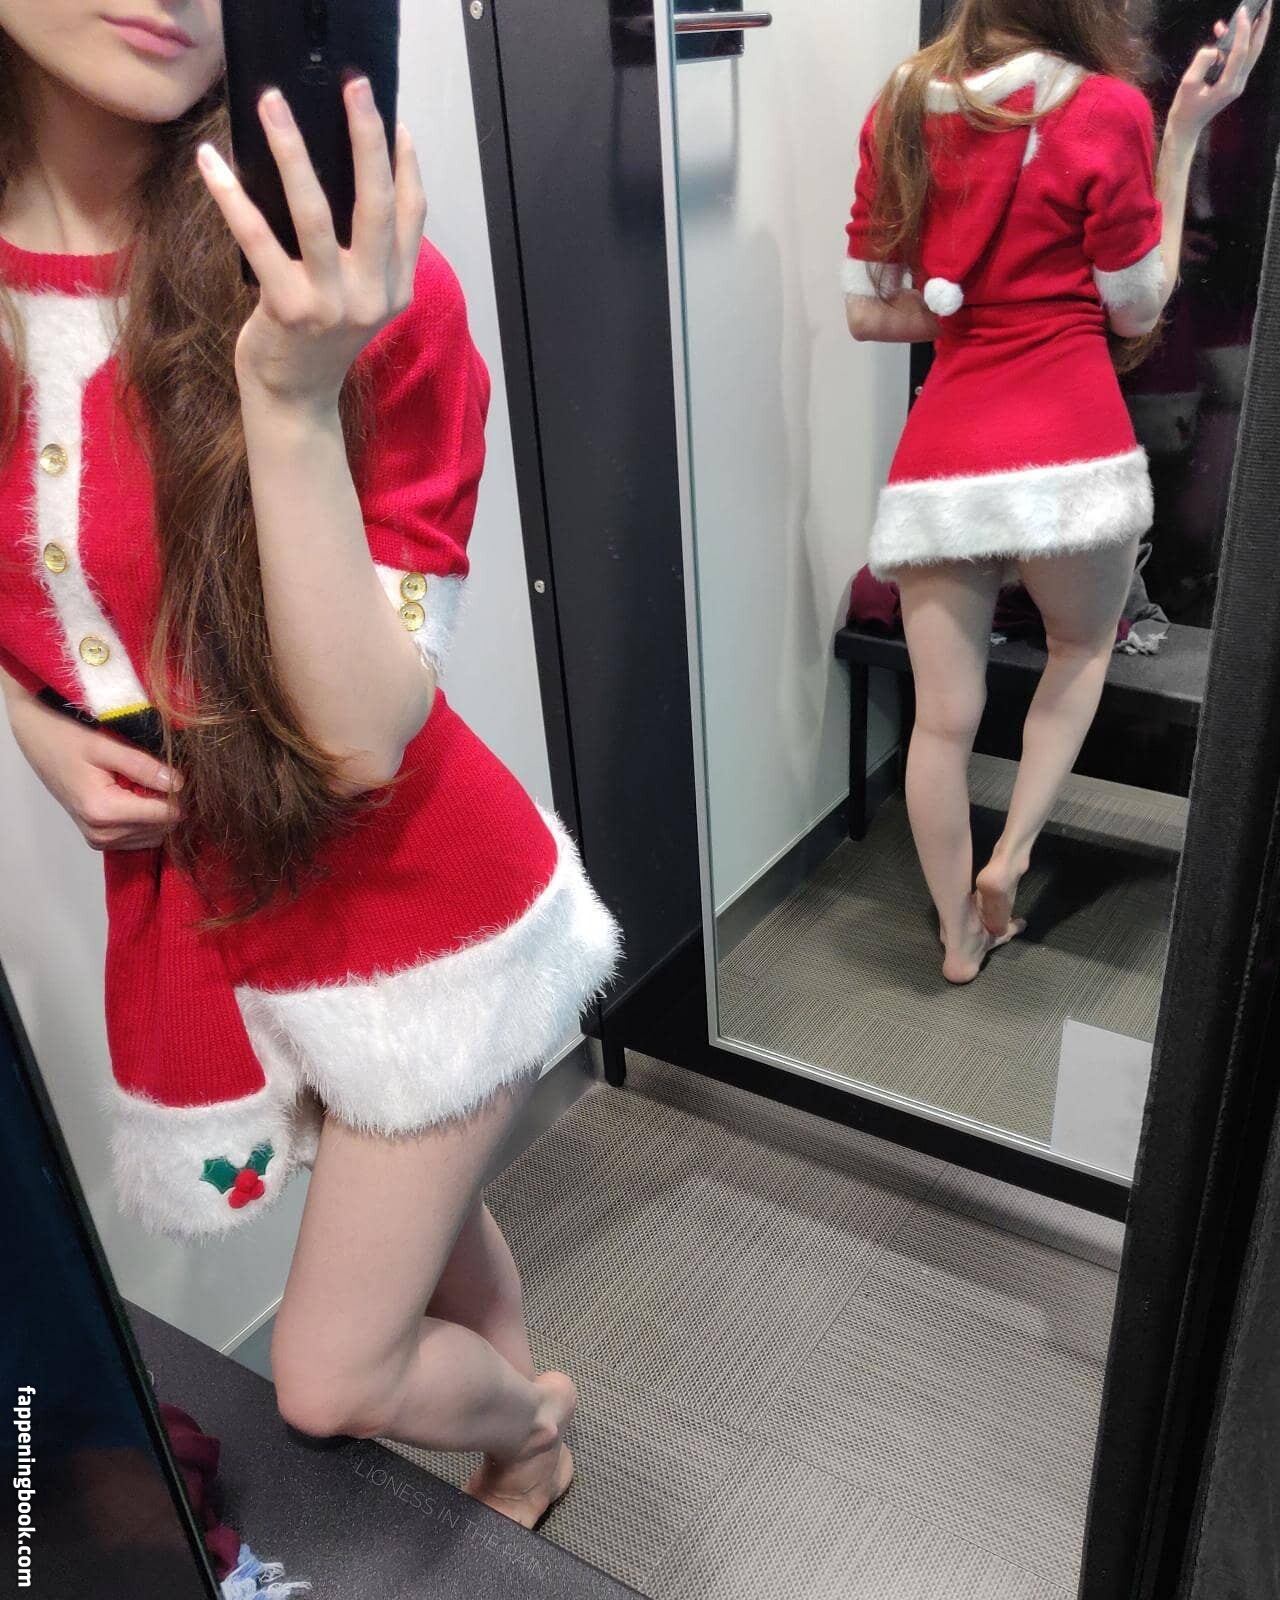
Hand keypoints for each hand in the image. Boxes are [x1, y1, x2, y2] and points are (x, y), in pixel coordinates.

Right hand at [5, 693, 180, 851]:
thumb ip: (143, 766)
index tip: (178, 772)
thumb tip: (178, 784)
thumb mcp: (106, 745)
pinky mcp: (100, 839)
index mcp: (103, 811)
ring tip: (144, 782)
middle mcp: (101, 833)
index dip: (179, 794)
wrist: (39, 741)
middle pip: (163, 827)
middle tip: (161, 773)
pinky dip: (146, 819)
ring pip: (154, 835)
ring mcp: (100, 839)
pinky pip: (140, 837)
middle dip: (168, 802)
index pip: (165, 815)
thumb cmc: (67, 738)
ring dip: (157, 811)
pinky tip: (137, 794)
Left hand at [195, 77, 427, 409]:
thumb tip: (338, 175)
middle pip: (375, 204)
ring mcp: (333, 305)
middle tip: (353, 88)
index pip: (411, 217)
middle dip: (365, 139)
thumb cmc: (315, 340)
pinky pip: (259, 240)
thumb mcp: (354, 298)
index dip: (406, 166)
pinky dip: (233, 197)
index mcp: (395, 290)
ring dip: (293, 151)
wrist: (293, 400)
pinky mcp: (289, 310)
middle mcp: (372, 297)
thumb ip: (363, 254)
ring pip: (317, 214)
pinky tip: (212, 163)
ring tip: (274, 105)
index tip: (394, 119)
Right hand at [1168, 4, 1271, 143]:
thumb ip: (1202, 62)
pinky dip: (1235, 43)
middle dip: (1262, 26)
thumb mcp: (1188, 83)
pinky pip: (1239, 57)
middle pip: (1254, 50)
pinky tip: (1224, 32)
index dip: (1243, 30)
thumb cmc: (1185, 107)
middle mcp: (1238, 83)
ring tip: (1251, 12)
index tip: (1242, 12)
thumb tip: (1215, 49)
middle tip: (1266, 5)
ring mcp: (1237, 82)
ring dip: (1251, 32)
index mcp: (1228, 85)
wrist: (1187, 127)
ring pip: (1249, 52)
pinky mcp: (1233, 81)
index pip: (1241, 52)